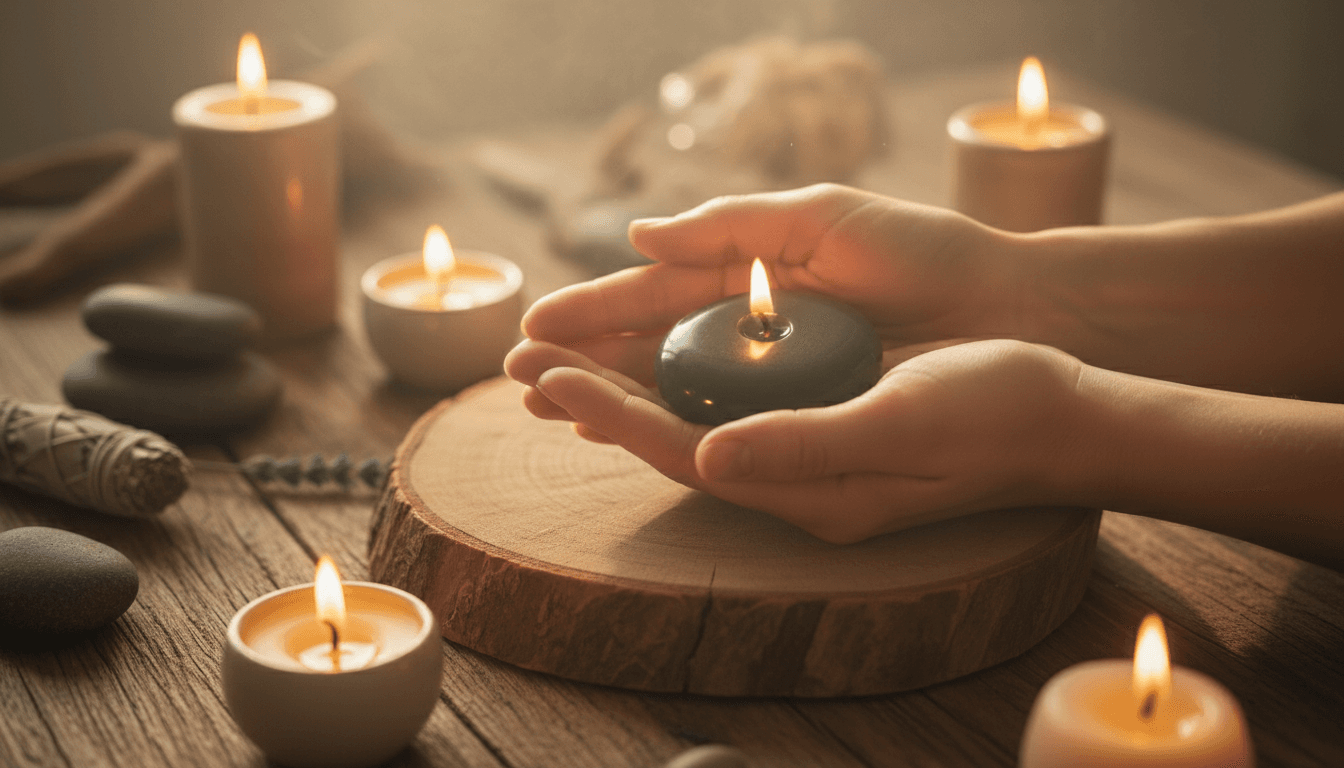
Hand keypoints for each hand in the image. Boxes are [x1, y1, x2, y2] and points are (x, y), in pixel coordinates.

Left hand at [506, 338, 1089, 542]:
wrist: (1064, 417)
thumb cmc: (994, 415)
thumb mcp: (902, 424)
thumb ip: (805, 446)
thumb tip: (707, 457)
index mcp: (810, 489)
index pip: (684, 452)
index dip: (611, 413)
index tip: (546, 372)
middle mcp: (799, 481)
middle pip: (675, 441)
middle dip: (598, 400)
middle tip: (524, 359)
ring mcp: (814, 455)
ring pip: (699, 424)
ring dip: (631, 390)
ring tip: (565, 362)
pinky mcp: (831, 423)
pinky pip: (737, 406)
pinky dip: (685, 381)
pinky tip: (659, 361)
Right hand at [520, 183, 1017, 388]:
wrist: (1004, 305)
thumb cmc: (923, 252)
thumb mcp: (824, 218)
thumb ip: (733, 225)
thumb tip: (638, 235)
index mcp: (750, 271)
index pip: (654, 295)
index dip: (592, 311)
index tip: (534, 326)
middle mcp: (750, 327)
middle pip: (648, 347)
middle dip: (581, 359)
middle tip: (516, 377)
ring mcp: (773, 374)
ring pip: (672, 389)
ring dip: (607, 398)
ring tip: (548, 411)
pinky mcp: (801, 413)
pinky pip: (720, 423)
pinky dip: (667, 428)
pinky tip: (619, 436)